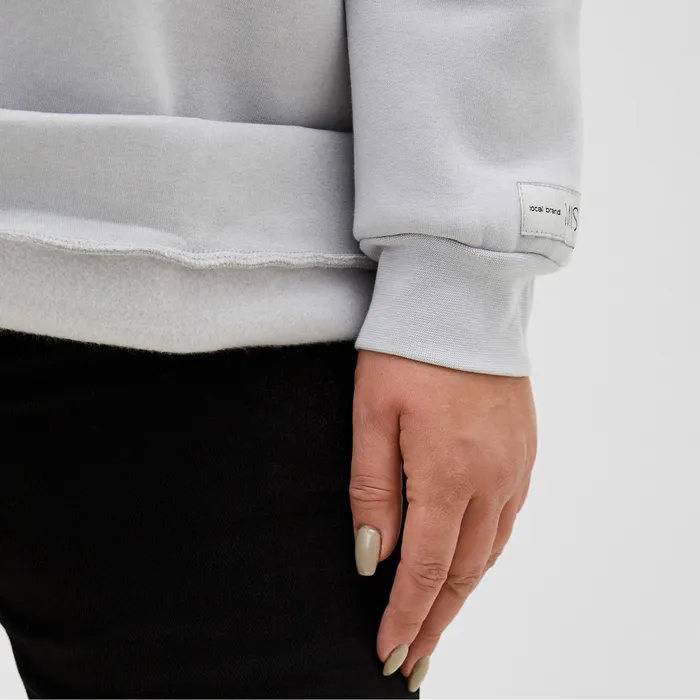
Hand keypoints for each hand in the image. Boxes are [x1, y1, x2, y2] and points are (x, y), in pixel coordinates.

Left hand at [350, 349, 536, 690]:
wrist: (462, 298)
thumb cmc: (407, 350)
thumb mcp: (372, 414)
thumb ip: (374, 489)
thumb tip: (374, 555)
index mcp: (448, 472)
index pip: (426, 568)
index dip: (406, 615)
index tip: (388, 652)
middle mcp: (491, 478)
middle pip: (463, 572)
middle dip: (436, 621)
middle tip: (412, 660)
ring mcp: (514, 466)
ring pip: (489, 551)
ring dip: (462, 593)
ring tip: (438, 623)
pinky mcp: (523, 450)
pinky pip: (507, 519)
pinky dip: (485, 553)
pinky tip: (470, 563)